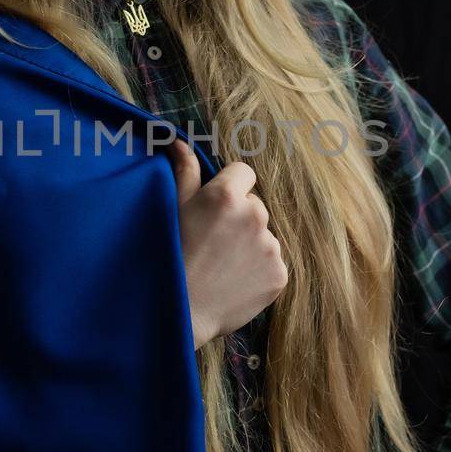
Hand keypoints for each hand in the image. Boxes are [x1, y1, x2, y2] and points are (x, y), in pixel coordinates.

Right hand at [167, 139, 289, 349]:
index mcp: (227, 195)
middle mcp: (255, 216)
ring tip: (222, 265)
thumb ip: (185, 171)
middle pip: (255, 205)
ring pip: (264, 235)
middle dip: (240, 218)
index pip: (243, 172)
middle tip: (213, 242)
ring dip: (250, 244)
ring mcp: (270, 246)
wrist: (181, 311)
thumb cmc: (170, 255)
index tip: (214, 210)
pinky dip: (259, 270)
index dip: (228, 188)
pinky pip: (273, 262)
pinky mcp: (280, 274)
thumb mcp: (173, 209)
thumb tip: (179, 140)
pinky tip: (235, 280)